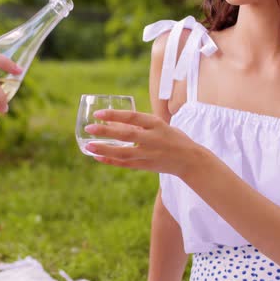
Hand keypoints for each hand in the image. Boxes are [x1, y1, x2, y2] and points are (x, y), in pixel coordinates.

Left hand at [84, 109, 203, 176]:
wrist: (190, 160)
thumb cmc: (172, 138)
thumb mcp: (159, 126)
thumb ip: (139, 124)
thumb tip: (113, 121)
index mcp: (156, 124)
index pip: (133, 117)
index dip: (115, 115)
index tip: (98, 113)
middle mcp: (153, 139)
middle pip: (126, 135)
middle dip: (106, 132)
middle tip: (89, 128)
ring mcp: (149, 154)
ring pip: (124, 153)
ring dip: (105, 149)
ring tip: (89, 145)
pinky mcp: (146, 166)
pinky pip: (125, 164)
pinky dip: (110, 161)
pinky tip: (97, 157)